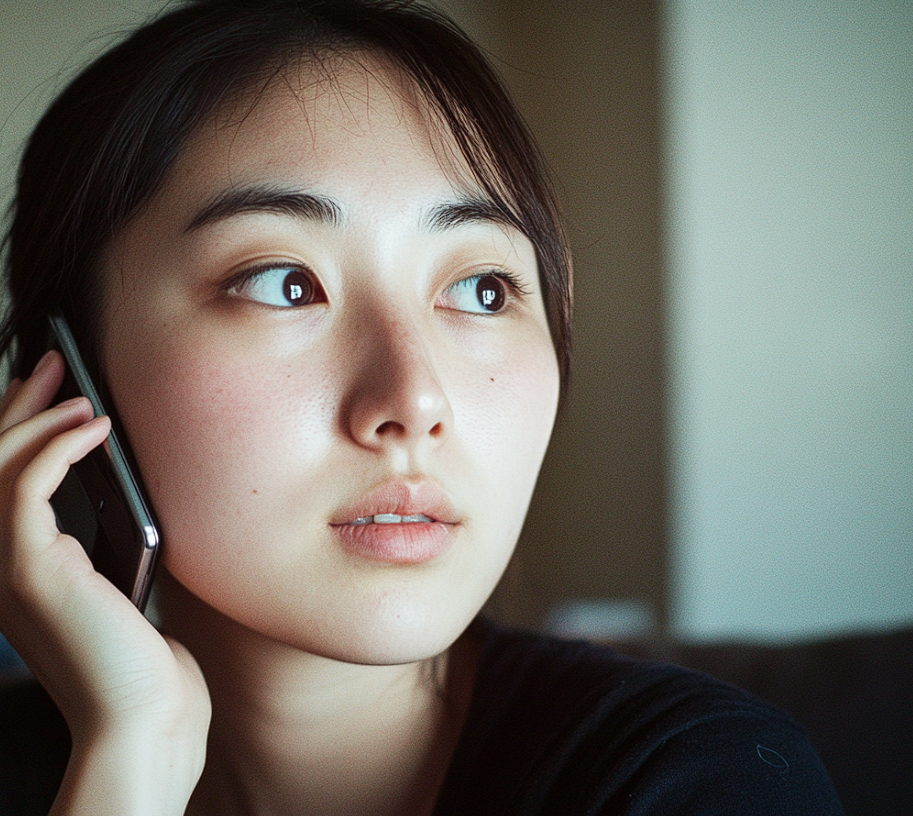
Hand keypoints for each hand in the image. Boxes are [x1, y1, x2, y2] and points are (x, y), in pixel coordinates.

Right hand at [0, 351, 209, 813]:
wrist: (146, 716)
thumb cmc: (140, 659)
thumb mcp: (116, 584)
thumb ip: (96, 543)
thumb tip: (114, 482)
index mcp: (16, 567)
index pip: (0, 481)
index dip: (19, 429)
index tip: (55, 392)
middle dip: (18, 404)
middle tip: (54, 363)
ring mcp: (7, 567)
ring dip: (37, 417)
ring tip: (78, 389)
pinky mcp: (32, 568)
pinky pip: (28, 485)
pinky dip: (60, 447)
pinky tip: (96, 428)